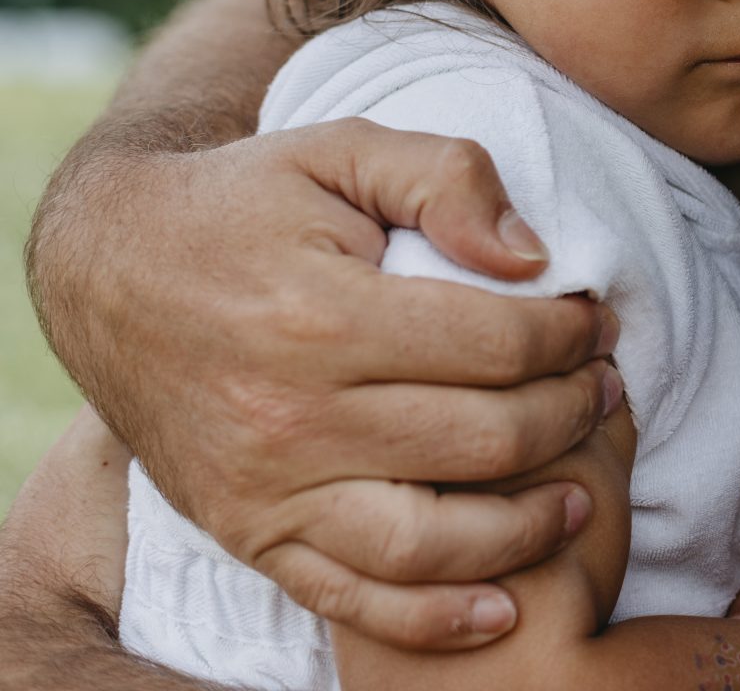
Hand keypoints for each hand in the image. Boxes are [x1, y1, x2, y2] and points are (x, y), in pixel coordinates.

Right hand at [34, 119, 622, 650]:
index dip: (571, 334)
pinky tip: (503, 605)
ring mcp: (266, 489)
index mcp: (322, 315)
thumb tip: (534, 259)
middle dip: (571, 414)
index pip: (495, 344)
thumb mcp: (342, 148)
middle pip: (482, 440)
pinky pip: (350, 600)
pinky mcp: (247, 534)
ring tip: (579, 494)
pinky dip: (434, 618)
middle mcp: (291, 416)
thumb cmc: (246, 203)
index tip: (598, 321)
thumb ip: (445, 178)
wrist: (108, 267)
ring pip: (429, 541)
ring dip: (527, 526)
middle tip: (605, 388)